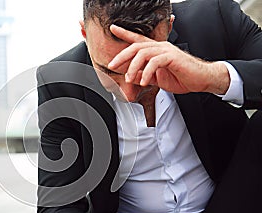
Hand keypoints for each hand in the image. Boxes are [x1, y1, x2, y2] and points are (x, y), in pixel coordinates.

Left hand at [108, 25, 229, 94]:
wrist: (201, 80)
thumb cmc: (182, 77)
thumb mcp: (157, 79)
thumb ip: (143, 76)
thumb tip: (129, 77)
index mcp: (156, 50)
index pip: (138, 39)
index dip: (125, 33)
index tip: (113, 28)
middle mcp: (160, 47)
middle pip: (136, 46)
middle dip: (122, 56)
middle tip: (112, 65)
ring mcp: (167, 51)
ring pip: (143, 53)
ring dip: (133, 67)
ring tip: (128, 78)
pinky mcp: (173, 58)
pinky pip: (154, 62)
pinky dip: (146, 73)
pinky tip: (143, 82)